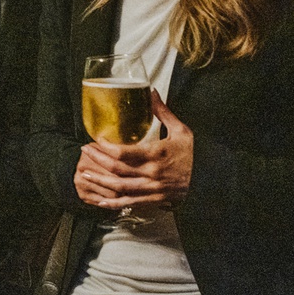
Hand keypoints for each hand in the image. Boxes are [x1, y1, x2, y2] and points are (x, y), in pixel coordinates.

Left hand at [74, 90, 193, 207]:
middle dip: (97, 160)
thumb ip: (163, 112)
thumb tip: (151, 92)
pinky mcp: (153, 200)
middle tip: (84, 151)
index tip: (97, 139)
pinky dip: (113, 203)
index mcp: (157, 154)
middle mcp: (152, 173)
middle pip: (117, 169)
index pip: (125, 153)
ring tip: (84, 173)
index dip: (107, 147)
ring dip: (100, 180)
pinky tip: (100, 200)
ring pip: (120, 187)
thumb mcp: (181, 130)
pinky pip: (129, 203)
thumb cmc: (195, 154)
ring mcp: (152, 189)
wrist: (209, 181)